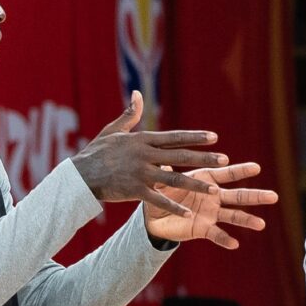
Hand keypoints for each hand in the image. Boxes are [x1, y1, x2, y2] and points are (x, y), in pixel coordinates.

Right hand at [71, 91, 227, 216]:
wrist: (80, 175)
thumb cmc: (97, 152)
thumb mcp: (113, 130)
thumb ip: (130, 114)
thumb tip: (137, 93)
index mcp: (142, 140)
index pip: (174, 137)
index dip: (195, 137)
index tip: (214, 137)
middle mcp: (144, 155)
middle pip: (180, 156)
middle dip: (204, 158)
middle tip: (225, 160)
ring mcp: (140, 174)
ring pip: (173, 178)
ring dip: (195, 183)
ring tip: (214, 188)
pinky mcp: (135, 191)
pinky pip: (158, 200)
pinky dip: (173, 206)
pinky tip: (189, 212)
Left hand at [144, 163, 277, 248]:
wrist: (154, 216)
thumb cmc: (162, 192)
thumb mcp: (163, 180)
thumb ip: (166, 172)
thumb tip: (161, 160)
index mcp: (206, 179)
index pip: (227, 174)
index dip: (241, 171)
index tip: (257, 168)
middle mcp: (214, 196)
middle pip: (239, 195)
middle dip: (256, 196)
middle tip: (274, 196)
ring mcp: (211, 213)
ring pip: (233, 216)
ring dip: (247, 220)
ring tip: (261, 224)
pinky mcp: (204, 228)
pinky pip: (216, 234)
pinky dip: (225, 239)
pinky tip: (235, 244)